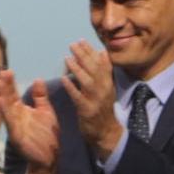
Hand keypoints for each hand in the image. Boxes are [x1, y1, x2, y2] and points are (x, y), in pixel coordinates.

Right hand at [0, 72, 58, 173]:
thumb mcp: (45, 112)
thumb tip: (38, 80)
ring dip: (2, 99)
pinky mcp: (17, 137)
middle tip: (2, 73)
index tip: (7, 70)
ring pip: (6, 110)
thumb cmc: (46, 136)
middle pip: (8, 99)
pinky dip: (6, 114)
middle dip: (5, 87)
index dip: (10, 83)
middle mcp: (16, 117)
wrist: (49, 158)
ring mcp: (15, 127)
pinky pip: (11, 124)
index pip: (13, 94)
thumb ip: (41, 97)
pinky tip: (2, 105)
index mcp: (21, 111)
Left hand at [60, 40, 119, 158]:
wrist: (106, 132)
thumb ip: (103, 72)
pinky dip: (72, 87)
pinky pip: (78, 97)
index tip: (82, 41)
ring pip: (87, 81)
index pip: (101, 63)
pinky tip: (64, 79)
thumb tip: (101, 53)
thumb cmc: (102, 109)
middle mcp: (104, 89)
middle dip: (83, 55)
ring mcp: (96, 100)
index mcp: (108, 83)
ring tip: (68, 58)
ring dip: (78, 68)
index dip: (91, 51)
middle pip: (94, 69)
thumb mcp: (107, 89)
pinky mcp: (87, 110)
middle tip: (73, 44)